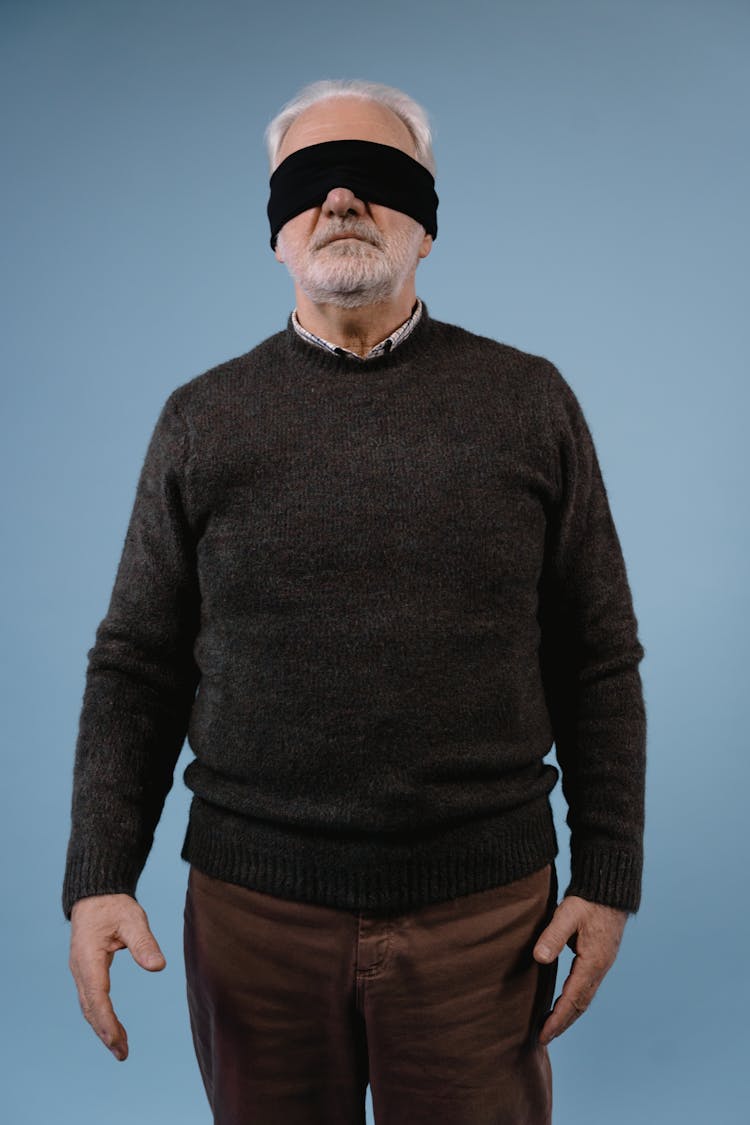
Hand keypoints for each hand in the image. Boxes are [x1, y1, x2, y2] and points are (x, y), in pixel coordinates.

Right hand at [68, 893, 166, 1061]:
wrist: (95, 895)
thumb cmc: (114, 905)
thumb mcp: (133, 919)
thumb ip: (144, 942)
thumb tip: (158, 967)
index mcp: (88, 958)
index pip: (97, 996)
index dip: (107, 1022)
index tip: (117, 1041)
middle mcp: (80, 968)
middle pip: (90, 1008)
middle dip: (105, 1032)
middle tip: (123, 1054)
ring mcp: (80, 971)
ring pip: (89, 1006)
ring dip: (103, 1028)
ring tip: (121, 1048)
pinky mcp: (86, 971)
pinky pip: (91, 999)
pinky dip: (101, 1016)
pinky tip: (114, 1028)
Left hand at [532, 894, 627, 1044]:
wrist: (609, 889)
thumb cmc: (587, 900)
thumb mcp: (567, 914)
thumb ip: (553, 935)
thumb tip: (539, 958)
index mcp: (592, 962)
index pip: (572, 999)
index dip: (557, 1019)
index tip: (543, 1034)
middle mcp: (599, 968)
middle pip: (580, 1004)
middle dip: (562, 1023)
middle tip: (544, 1038)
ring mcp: (601, 964)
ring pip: (585, 998)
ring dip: (569, 1014)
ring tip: (552, 1027)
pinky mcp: (599, 958)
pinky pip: (586, 988)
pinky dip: (575, 1001)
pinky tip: (564, 1002)